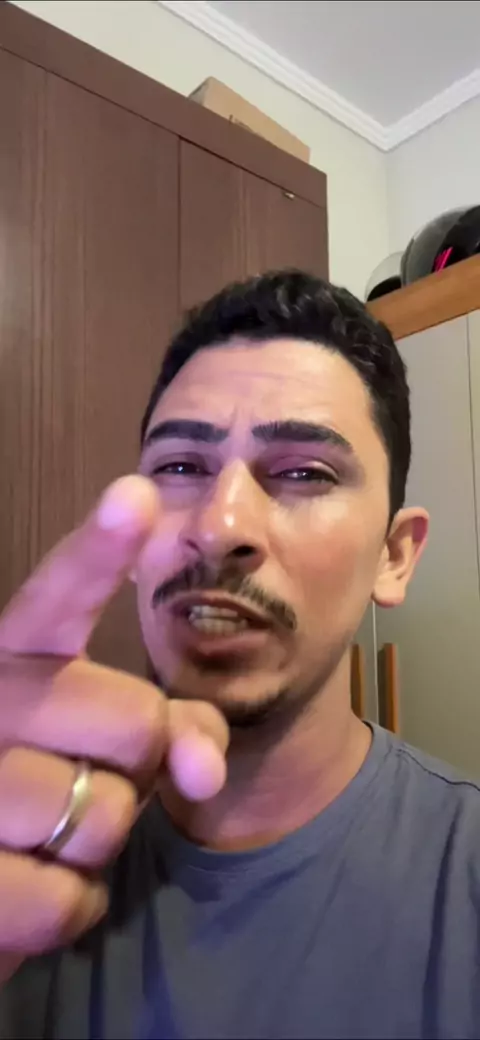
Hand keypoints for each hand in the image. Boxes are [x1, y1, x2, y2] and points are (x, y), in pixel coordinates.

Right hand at [0, 476, 227, 979]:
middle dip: (146, 763)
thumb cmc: (59, 787)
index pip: (59, 596)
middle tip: (99, 775)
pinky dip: (72, 906)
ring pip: (104, 814)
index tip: (138, 494)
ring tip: (58, 834)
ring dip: (104, 840)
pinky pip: (65, 898)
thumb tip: (202, 772)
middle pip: (136, 721)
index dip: (99, 548)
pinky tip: (38, 888)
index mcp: (16, 658)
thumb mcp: (118, 745)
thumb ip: (178, 728)